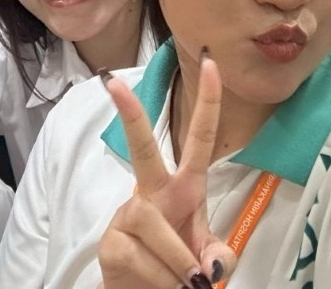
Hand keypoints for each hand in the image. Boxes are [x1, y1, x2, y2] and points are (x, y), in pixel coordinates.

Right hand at [97, 55, 234, 288]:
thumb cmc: (177, 268)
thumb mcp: (208, 259)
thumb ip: (220, 256)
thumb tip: (211, 265)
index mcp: (183, 189)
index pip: (199, 140)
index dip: (208, 102)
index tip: (213, 63)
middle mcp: (153, 195)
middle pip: (142, 150)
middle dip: (131, 116)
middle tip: (113, 84)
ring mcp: (128, 216)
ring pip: (149, 220)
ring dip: (175, 256)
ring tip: (187, 283)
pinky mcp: (110, 244)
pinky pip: (137, 254)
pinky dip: (160, 277)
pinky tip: (165, 286)